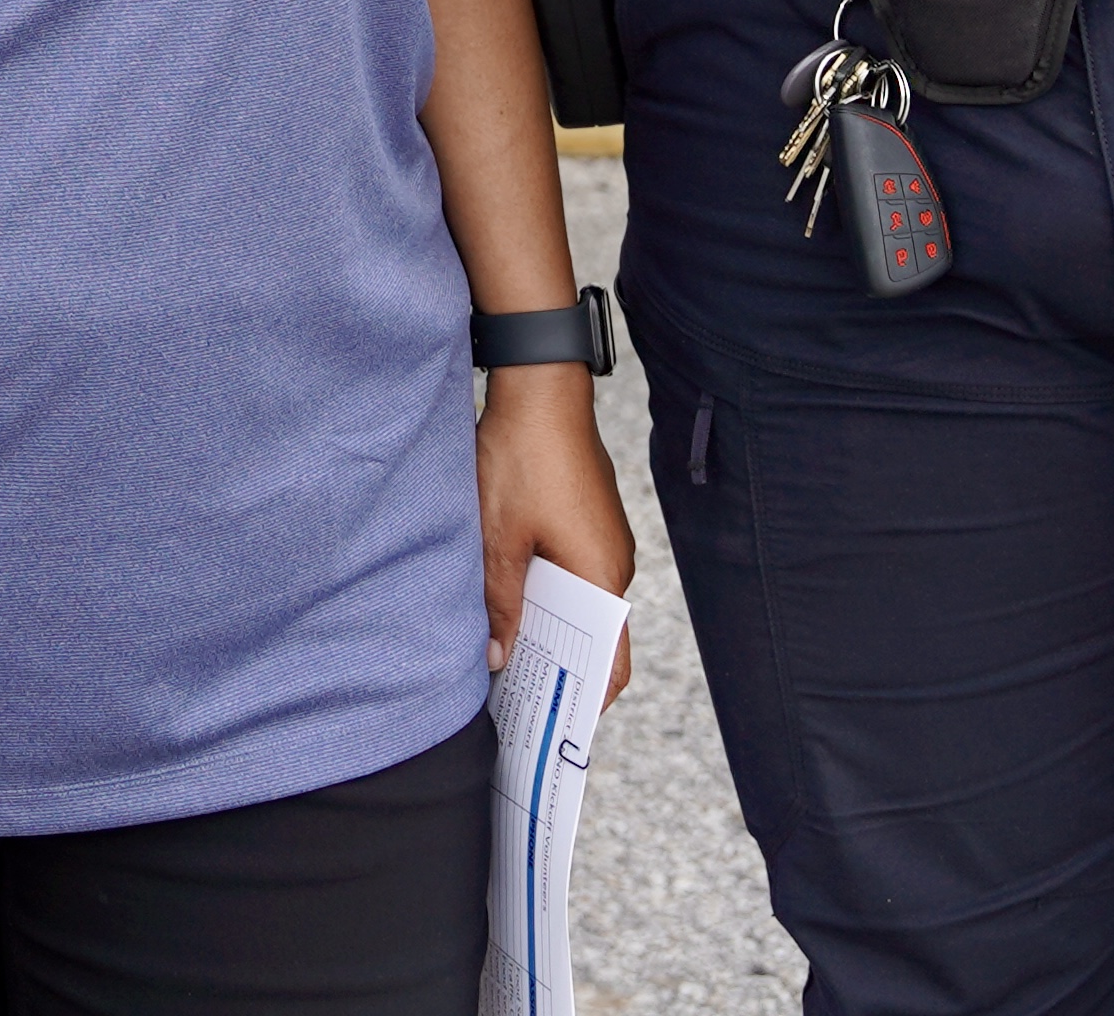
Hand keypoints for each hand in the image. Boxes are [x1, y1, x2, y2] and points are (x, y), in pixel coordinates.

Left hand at [474, 374, 637, 696]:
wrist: (540, 386)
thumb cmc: (522, 458)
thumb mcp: (498, 538)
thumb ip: (500, 602)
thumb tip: (500, 658)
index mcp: (603, 576)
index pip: (612, 660)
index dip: (588, 699)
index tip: (558, 727)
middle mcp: (614, 563)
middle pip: (595, 634)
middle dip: (559, 664)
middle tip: (517, 694)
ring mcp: (605, 540)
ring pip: (581, 601)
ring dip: (549, 625)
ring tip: (506, 650)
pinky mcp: (590, 521)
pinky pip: (576, 571)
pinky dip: (548, 592)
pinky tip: (509, 598)